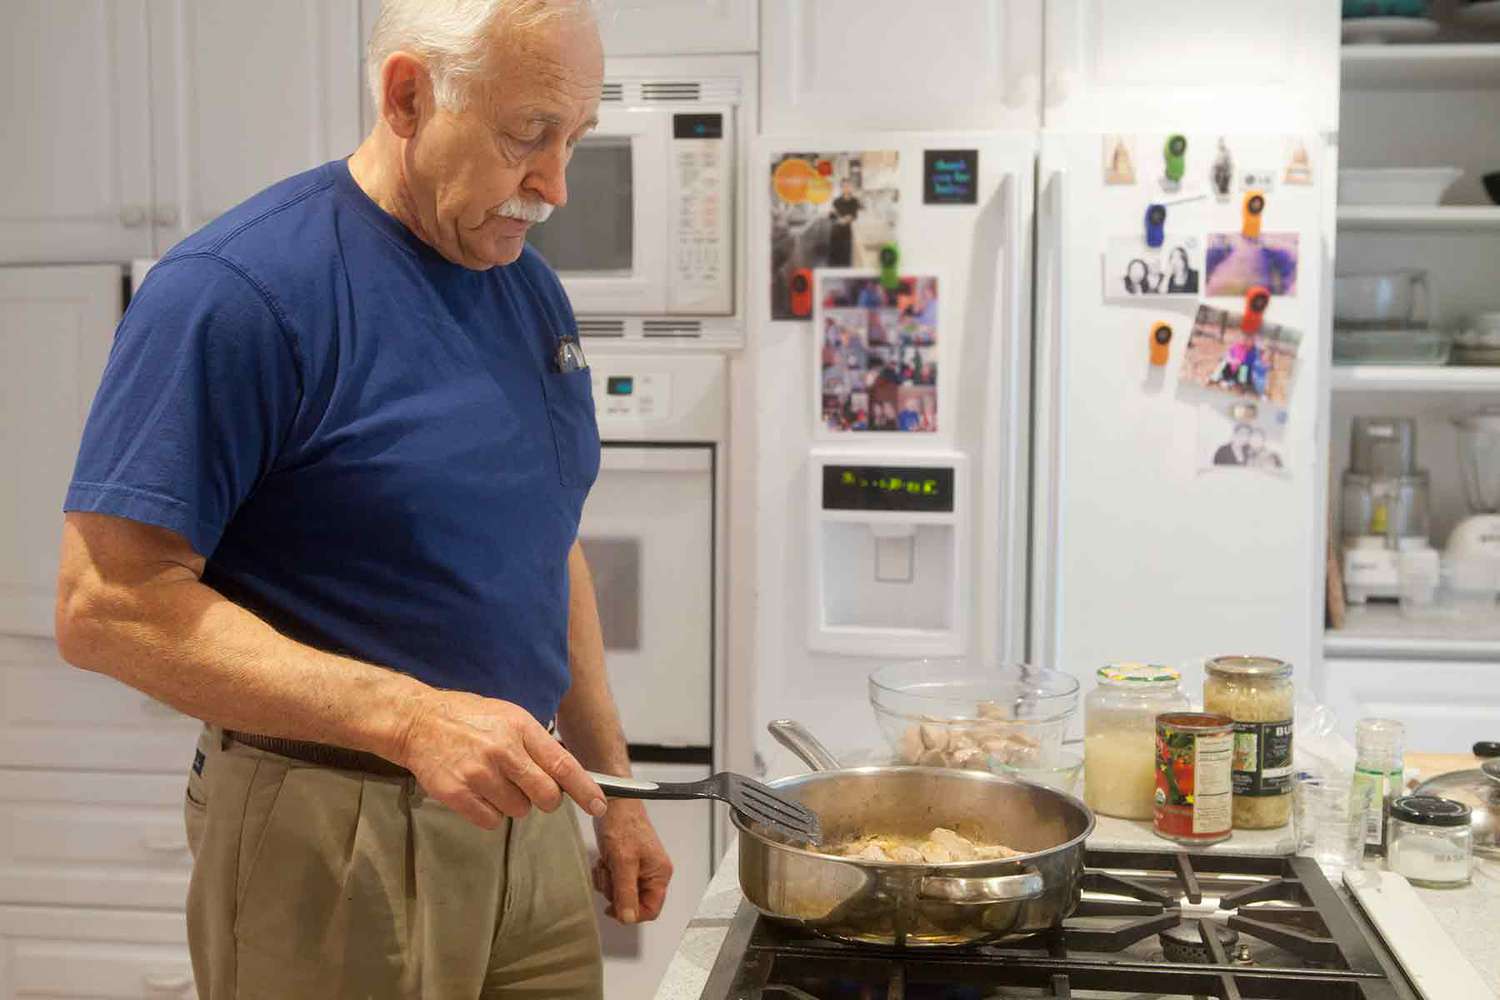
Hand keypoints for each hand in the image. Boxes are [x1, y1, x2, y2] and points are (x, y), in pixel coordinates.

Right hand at [394, 689, 606, 828]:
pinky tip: (477, 792)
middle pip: (545, 796)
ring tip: (493, 781)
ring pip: (518, 811)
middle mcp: (502, 750)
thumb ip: (536, 744)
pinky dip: (488, 813)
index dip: (585, 789)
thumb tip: (566, 775)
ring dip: (512, 804)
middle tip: (531, 789)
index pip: (563, 764)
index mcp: (520, 728)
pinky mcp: (457, 794)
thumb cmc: (468, 719)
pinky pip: (491, 821)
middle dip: (544, 799)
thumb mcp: (509, 717)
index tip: (599, 805)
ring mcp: (479, 773)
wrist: (418, 722)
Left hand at [591, 800, 672, 924]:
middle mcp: (652, 873)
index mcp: (660, 874)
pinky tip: (603, 861)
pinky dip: (605, 874)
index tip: (615, 907)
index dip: (632, 913)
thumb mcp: (624, 862)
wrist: (613, 803)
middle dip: (616, 892)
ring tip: (606, 864)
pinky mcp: (625, 863)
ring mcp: (638, 868)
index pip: (651, 910)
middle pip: (633, 902)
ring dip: (608, 882)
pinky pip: (614, 881)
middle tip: (610, 875)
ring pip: (620, 893)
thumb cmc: (624, 824)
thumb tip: (628, 918)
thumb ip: (626, 892)